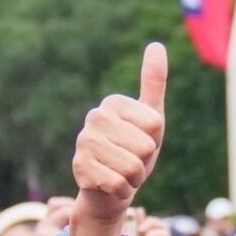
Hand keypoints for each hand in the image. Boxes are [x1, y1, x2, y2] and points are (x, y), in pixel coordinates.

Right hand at [70, 42, 166, 235]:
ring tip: (123, 174)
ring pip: (132, 167)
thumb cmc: (134, 152)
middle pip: (145, 147)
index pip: (155, 124)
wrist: (111, 189)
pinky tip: (111, 185)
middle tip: (132, 161)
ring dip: (134, 178)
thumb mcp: (151, 120)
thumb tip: (157, 45)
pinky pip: (118, 184)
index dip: (154, 140)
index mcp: (113, 103)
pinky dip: (122, 190)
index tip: (141, 142)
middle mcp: (94, 117)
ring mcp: (84, 142)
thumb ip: (154, 83)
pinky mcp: (79, 168)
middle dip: (145, 162)